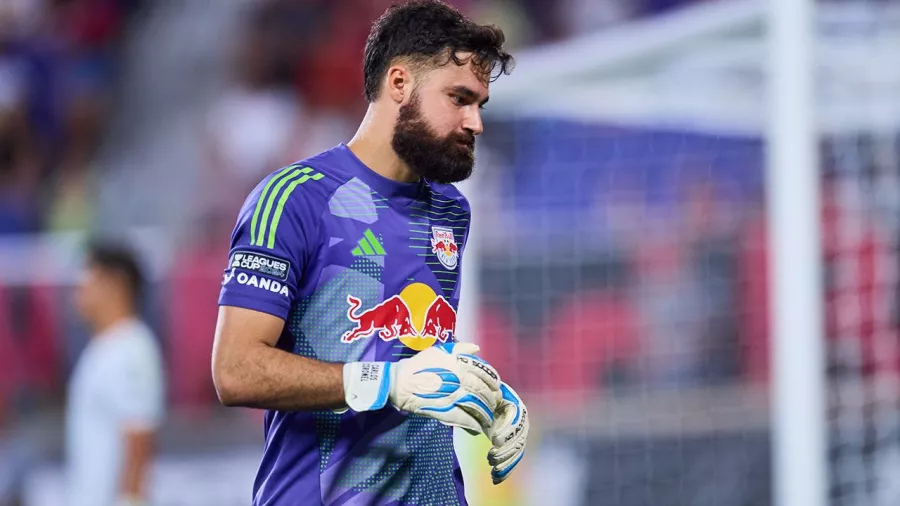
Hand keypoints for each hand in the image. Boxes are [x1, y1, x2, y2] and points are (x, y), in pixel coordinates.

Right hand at [343, 342, 501, 433]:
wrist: (399, 383)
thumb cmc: (418, 365)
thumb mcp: (439, 351)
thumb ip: (459, 348)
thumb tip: (476, 348)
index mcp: (460, 364)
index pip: (486, 374)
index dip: (494, 382)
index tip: (496, 387)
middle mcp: (460, 379)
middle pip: (484, 391)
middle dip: (493, 399)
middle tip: (495, 403)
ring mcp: (453, 396)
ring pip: (478, 406)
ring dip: (486, 413)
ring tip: (489, 417)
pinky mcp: (445, 411)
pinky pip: (465, 419)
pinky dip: (474, 425)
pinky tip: (478, 427)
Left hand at [486, 382, 528, 483]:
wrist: (488, 403)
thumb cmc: (485, 397)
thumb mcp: (485, 395)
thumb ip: (485, 399)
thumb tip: (486, 406)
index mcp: (516, 407)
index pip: (516, 420)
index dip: (507, 432)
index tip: (495, 440)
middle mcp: (521, 422)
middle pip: (517, 439)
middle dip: (505, 451)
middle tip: (491, 457)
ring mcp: (519, 436)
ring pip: (516, 452)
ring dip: (506, 463)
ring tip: (493, 470)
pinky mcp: (513, 447)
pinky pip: (513, 460)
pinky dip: (505, 471)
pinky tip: (496, 479)